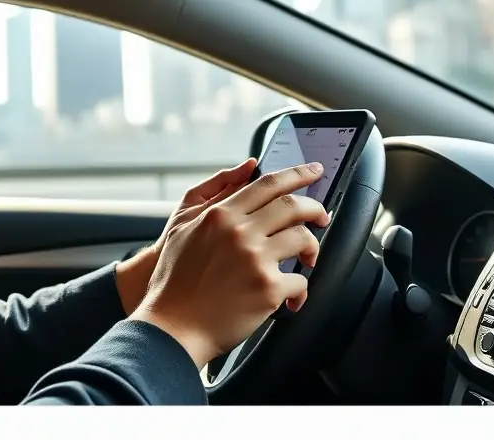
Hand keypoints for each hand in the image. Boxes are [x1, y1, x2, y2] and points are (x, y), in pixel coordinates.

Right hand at [131, 163, 330, 369]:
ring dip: (312, 248)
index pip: (268, 185)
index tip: (314, 172)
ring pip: (303, 239)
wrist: (172, 325)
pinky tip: (291, 297)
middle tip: (322, 216)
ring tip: (307, 258)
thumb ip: (213, 190)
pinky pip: (300, 282)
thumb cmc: (174, 278)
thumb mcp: (182, 223)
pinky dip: (300, 290)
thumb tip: (248, 167)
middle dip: (316, 208)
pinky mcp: (267, 290)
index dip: (297, 175)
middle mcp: (240, 233)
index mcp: (220, 215)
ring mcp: (255, 261)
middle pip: (293, 207)